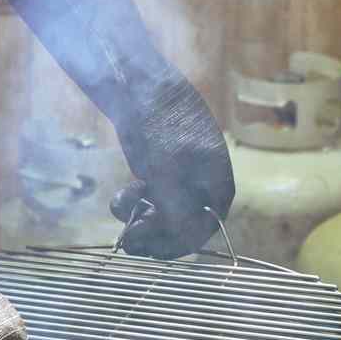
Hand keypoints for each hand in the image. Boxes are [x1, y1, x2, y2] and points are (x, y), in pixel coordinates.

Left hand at [111, 76, 234, 259]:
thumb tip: (184, 242)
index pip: (202, 230)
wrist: (143, 90)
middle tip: (128, 239)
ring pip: (160, 221)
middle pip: (180, 230)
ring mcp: (179, 185)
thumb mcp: (169, 171)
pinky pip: (147, 206)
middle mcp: (202, 191)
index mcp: (218, 188)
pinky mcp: (157, 180)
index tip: (151, 249)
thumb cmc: (164, 125)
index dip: (176, 244)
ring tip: (123, 212)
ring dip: (139, 223)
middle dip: (153, 236)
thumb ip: (176, 208)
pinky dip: (132, 208)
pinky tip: (122, 196)